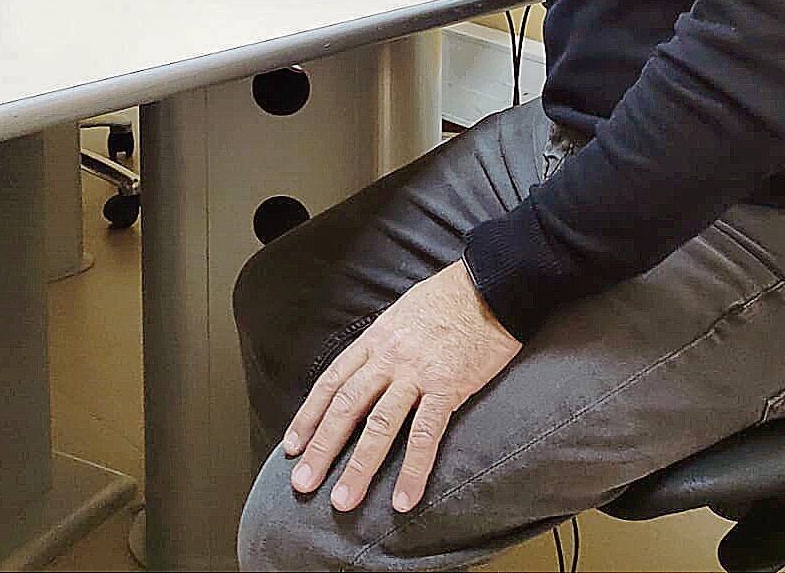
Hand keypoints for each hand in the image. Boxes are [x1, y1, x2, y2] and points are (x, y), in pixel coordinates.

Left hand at [284, 261, 519, 513]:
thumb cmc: (451, 296)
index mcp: (376, 339)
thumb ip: (385, 343)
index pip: (332, 382)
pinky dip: (413, 470)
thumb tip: (369, 369)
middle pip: (346, 407)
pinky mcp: (448, 386)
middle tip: (302, 484)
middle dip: (322, 448)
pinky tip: (403, 499)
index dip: (309, 416)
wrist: (491, 283)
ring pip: (379, 426)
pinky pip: (426, 435)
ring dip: (359, 467)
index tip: (293, 446)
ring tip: (343, 501)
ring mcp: (417, 373)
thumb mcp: (403, 313)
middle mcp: (389, 357)